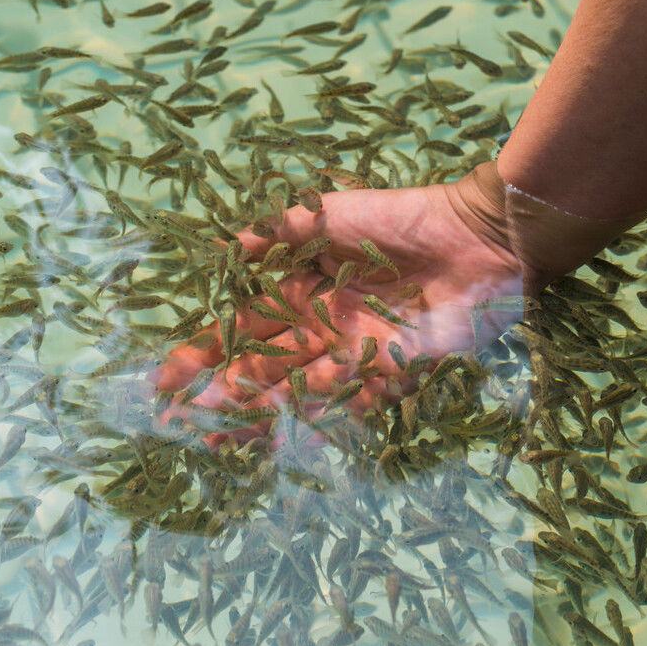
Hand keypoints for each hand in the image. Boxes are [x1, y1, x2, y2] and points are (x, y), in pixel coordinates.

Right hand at [151, 164, 535, 445]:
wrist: (478, 236)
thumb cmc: (400, 220)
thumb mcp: (326, 213)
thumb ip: (274, 231)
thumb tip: (221, 246)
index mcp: (301, 293)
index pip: (242, 329)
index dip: (205, 354)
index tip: (168, 380)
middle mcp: (321, 328)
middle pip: (263, 368)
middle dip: (224, 394)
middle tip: (186, 422)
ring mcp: (354, 353)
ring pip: (297, 389)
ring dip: (260, 410)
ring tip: (221, 431)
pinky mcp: (392, 372)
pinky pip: (351, 397)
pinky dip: (323, 408)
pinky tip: (286, 425)